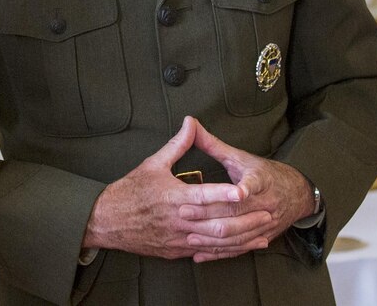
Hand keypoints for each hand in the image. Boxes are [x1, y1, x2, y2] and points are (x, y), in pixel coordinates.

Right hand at [83, 116, 270, 259]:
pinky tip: (243, 247)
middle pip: (218, 223)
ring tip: (263, 232)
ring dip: (243, 238)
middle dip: (246, 219)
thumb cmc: (130, 191)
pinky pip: (207, 252)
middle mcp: (179, 220)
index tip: (244, 190)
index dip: (225, 193)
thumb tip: (191, 123)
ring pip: (217, 242)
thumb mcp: (152, 164)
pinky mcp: (177, 251)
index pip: (205, 195)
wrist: (108, 221)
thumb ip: (177, 145)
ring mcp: (179, 239)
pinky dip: (228, 251)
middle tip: (269, 212)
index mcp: (173, 196)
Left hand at [184, 118, 313, 261]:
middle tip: (184, 212)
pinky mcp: (261, 237)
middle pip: (238, 212)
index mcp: (262, 180)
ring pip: (238, 235)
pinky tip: (201, 255)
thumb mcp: (240, 156)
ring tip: (189, 237)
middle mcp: (266, 204)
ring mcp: (265, 223)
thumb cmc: (262, 172)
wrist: (296, 194)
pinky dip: (220, 253)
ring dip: (213, 238)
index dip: (243, 188)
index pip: (252, 184)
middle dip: (211, 214)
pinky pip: (240, 248)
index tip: (235, 191)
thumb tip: (190, 123)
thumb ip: (213, 144)